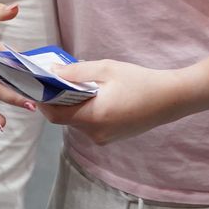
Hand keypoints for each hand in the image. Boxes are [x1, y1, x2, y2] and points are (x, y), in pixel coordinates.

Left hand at [41, 59, 195, 144]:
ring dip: (74, 104)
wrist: (172, 99)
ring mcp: (105, 138)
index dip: (43, 102)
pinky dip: (87, 110)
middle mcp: (96, 134)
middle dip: (58, 100)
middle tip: (57, 79)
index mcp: (93, 117)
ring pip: (78, 122)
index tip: (37, 86)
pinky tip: (96, 94)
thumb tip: (51, 71)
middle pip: (66, 119)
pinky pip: (91, 124)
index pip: (55, 115)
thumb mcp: (107, 69)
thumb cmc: (140, 81)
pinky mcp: (113, 137)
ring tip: (79, 83)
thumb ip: (76, 71)